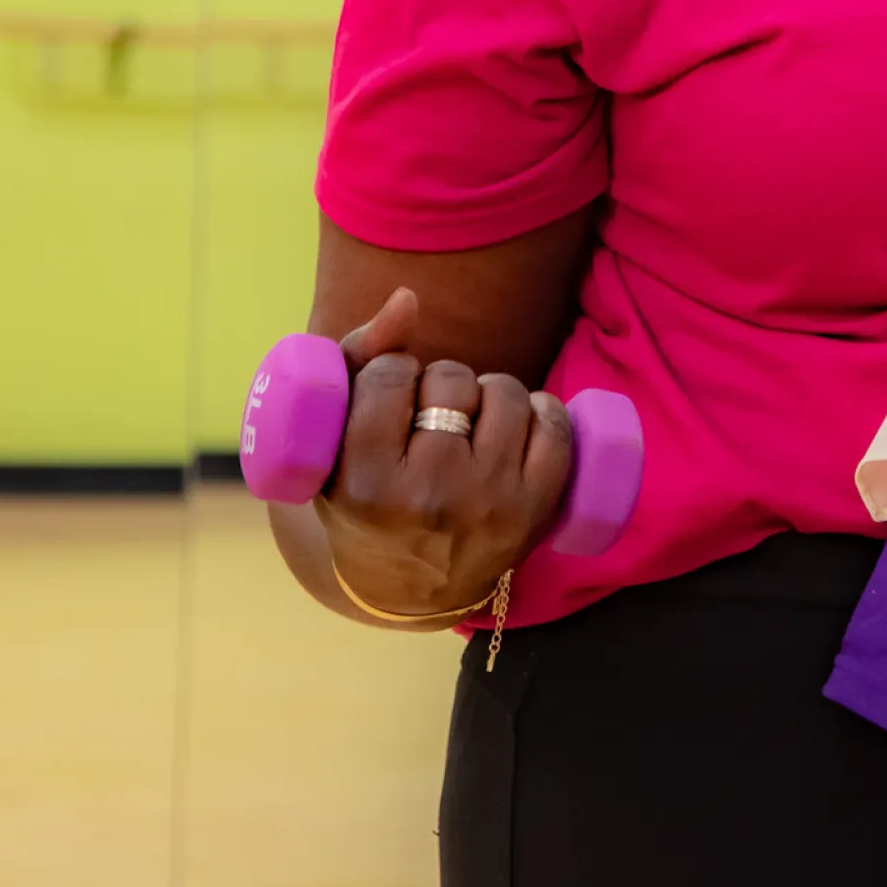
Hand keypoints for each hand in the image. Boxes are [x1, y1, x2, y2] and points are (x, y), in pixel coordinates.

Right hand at [311, 287, 576, 620]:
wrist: (410, 588)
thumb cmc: (364, 497)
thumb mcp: (332, 443)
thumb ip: (358, 357)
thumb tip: (408, 297)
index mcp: (365, 484)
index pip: (390, 375)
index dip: (393, 373)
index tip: (392, 397)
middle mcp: (430, 497)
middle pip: (450, 379)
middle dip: (441, 381)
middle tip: (432, 412)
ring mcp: (489, 504)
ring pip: (506, 392)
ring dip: (490, 392)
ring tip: (471, 419)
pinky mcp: (536, 509)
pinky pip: (554, 424)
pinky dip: (540, 410)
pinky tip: (518, 422)